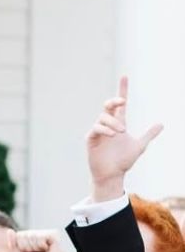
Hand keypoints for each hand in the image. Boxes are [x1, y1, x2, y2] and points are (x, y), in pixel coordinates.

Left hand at [12, 229, 65, 251]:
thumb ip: (12, 244)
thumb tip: (9, 230)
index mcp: (26, 237)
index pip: (18, 236)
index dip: (21, 247)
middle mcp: (35, 233)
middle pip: (24, 235)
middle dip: (28, 247)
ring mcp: (44, 232)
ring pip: (33, 236)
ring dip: (36, 247)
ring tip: (42, 251)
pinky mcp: (53, 233)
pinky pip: (41, 237)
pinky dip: (42, 245)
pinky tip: (48, 248)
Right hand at [86, 76, 161, 200]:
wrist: (112, 174)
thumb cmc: (123, 161)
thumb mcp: (140, 146)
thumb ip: (149, 134)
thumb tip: (161, 124)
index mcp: (118, 123)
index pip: (120, 104)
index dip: (122, 90)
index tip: (125, 77)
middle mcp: (108, 125)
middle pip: (108, 106)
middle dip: (114, 101)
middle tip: (123, 103)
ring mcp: (98, 132)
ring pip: (103, 117)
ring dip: (113, 122)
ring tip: (120, 132)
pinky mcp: (91, 139)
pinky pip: (96, 128)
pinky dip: (104, 129)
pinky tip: (112, 135)